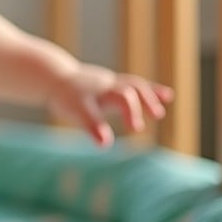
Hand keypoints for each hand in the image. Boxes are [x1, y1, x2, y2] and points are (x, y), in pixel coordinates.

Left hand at [46, 63, 173, 147]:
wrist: (56, 77)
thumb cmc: (66, 97)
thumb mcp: (77, 111)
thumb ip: (92, 126)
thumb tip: (105, 144)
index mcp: (102, 90)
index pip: (123, 97)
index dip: (132, 112)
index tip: (136, 129)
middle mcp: (110, 84)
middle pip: (132, 87)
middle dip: (145, 102)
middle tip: (157, 115)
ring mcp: (112, 82)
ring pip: (135, 84)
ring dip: (150, 96)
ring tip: (160, 111)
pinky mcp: (113, 84)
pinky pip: (134, 85)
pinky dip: (150, 91)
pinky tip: (166, 96)